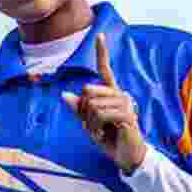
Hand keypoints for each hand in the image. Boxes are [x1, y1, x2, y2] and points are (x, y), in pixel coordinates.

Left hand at [62, 33, 146, 172]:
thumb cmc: (108, 138)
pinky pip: (100, 114)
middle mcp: (120, 94)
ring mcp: (126, 103)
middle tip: (92, 125)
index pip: (105, 69)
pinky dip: (95, 128)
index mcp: (110, 93)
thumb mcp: (88, 123)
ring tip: (99, 132)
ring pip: (92, 104)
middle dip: (83, 111)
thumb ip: (78, 110)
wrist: (125, 156)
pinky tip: (103, 135)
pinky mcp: (128, 115)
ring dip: (89, 123)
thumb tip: (64, 95)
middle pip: (88, 90)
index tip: (100, 35)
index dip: (102, 52)